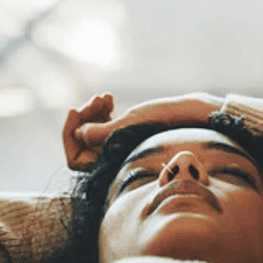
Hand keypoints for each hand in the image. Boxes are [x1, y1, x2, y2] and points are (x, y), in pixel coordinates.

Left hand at [62, 92, 225, 170]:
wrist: (194, 118)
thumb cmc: (167, 123)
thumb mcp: (132, 125)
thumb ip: (103, 133)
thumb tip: (78, 135)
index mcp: (112, 165)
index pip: (75, 160)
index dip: (69, 136)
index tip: (74, 110)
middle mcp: (113, 160)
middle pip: (81, 143)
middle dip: (84, 119)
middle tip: (96, 99)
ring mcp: (118, 147)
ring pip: (91, 132)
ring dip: (93, 112)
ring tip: (106, 97)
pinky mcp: (125, 135)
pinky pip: (102, 125)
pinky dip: (102, 111)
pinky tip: (110, 98)